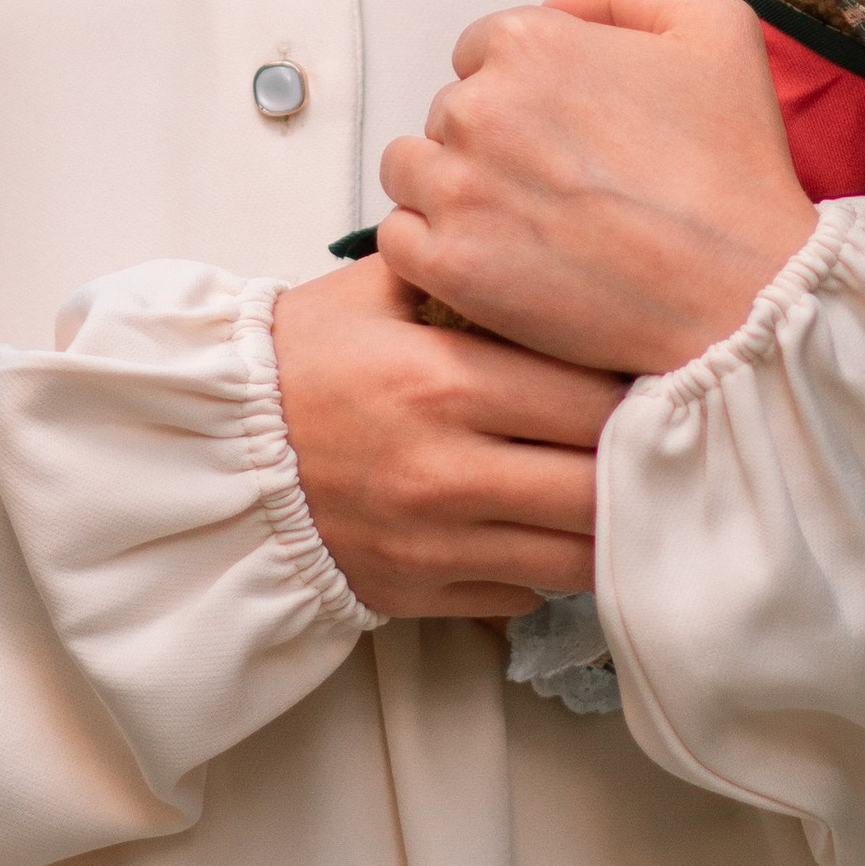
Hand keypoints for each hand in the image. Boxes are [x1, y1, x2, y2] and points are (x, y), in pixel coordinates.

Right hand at [270, 255, 625, 617]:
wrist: (209, 446)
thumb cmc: (302, 356)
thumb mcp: (380, 287)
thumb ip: (473, 270)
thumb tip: (570, 269)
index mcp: (443, 383)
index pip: (591, 401)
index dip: (638, 391)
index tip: (654, 380)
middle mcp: (445, 472)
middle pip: (598, 486)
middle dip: (636, 462)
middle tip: (656, 439)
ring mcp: (432, 543)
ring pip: (574, 558)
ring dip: (606, 527)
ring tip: (617, 488)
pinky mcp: (415, 592)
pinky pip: (521, 597)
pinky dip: (547, 568)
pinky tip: (547, 528)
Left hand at [377, 0, 817, 376]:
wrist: (743, 293)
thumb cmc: (732, 168)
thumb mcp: (716, 26)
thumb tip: (562, 4)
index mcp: (530, 42)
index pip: (483, 49)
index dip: (526, 88)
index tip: (568, 130)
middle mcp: (478, 107)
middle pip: (448, 109)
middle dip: (491, 139)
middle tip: (560, 183)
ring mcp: (456, 189)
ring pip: (411, 168)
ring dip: (450, 188)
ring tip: (522, 222)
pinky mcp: (446, 264)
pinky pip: (398, 240)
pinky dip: (434, 250)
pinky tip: (493, 259)